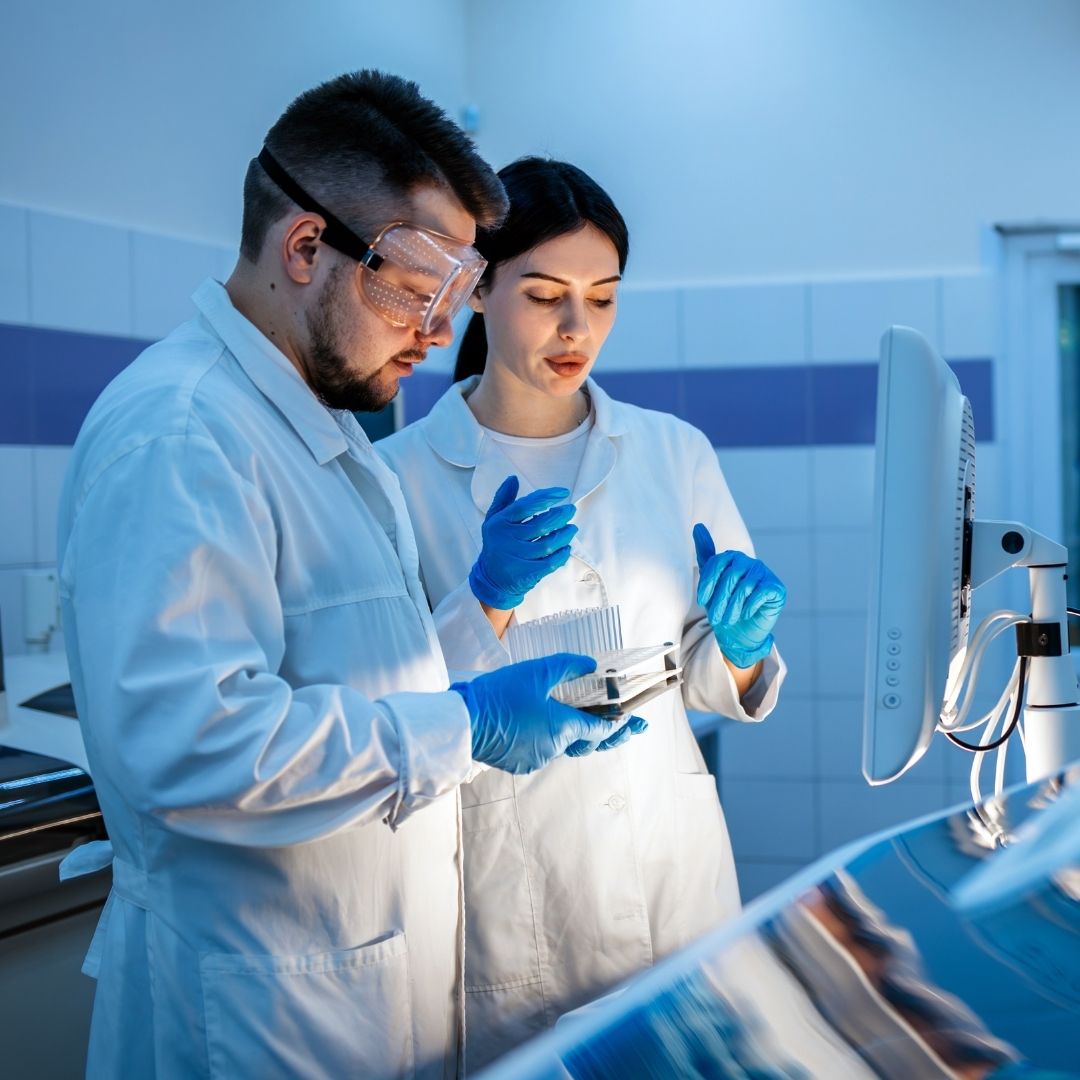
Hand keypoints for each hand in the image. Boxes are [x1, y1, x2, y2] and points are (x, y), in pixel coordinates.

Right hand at [453, 654, 642, 773]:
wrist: (462, 723)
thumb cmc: (498, 695)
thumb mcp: (536, 671)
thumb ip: (568, 666)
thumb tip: (592, 665)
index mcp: (563, 727)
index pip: (601, 729)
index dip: (620, 724)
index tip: (635, 722)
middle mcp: (553, 748)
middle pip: (584, 742)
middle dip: (604, 734)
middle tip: (626, 728)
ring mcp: (535, 758)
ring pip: (561, 745)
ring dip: (570, 734)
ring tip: (578, 719)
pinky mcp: (518, 762)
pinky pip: (541, 750)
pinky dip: (547, 739)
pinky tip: (541, 725)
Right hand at [468, 475, 576, 609]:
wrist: (491, 578)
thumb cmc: (497, 543)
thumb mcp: (494, 519)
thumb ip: (504, 498)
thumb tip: (513, 478)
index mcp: (500, 523)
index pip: (526, 506)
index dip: (546, 497)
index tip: (562, 492)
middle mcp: (507, 540)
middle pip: (540, 525)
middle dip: (560, 516)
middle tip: (571, 510)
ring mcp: (516, 558)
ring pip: (548, 544)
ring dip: (564, 535)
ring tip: (572, 528)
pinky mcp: (526, 574)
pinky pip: (550, 563)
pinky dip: (562, 554)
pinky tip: (567, 547)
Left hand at [693, 522, 785, 668]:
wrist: (741, 632)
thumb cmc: (724, 606)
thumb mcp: (711, 583)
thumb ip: (706, 555)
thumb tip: (698, 526)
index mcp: (733, 558)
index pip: (717, 563)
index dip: (707, 583)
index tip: (702, 601)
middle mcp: (750, 562)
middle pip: (731, 575)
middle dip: (720, 599)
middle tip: (716, 617)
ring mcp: (765, 573)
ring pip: (745, 586)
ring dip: (733, 607)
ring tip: (728, 619)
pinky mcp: (776, 588)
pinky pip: (761, 593)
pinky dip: (749, 606)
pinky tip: (745, 614)